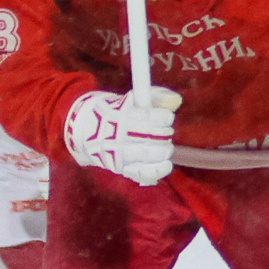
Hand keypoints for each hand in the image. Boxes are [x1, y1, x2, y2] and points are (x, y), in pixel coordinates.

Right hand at [62, 83, 183, 185]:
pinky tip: (167, 164)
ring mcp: (119, 152)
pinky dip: (157, 170)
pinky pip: (141, 173)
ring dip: (163, 150)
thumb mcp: (137, 97)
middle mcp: (119, 133)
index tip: (166, 117)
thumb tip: (176, 100)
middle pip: (150, 135)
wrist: (93, 130)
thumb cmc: (123, 112)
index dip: (164, 117)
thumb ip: (158, 96)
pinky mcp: (122, 168)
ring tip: (166, 147)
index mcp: (123, 113)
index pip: (150, 116)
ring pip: (148, 154)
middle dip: (165, 134)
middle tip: (166, 132)